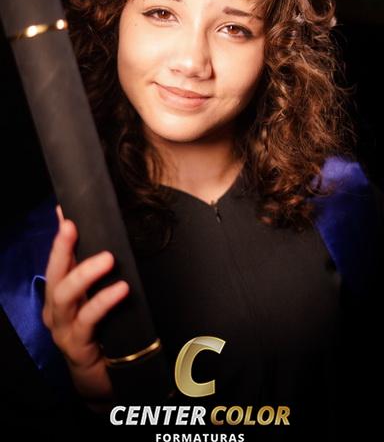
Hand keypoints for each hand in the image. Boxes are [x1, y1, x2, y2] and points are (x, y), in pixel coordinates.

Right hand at [42, 205, 129, 403]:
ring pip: (66, 295)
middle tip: (73, 226)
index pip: (58, 259)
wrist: (107, 378)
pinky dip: (103, 302)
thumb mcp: (100, 299)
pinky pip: (88, 320)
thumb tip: (112, 239)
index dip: (60, 236)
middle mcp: (56, 309)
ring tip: (107, 258)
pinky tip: (121, 290)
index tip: (65, 212)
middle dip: (61, 248)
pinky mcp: (77, 345)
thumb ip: (102, 274)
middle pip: (55, 274)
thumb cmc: (105, 332)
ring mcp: (64, 328)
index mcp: (61, 294)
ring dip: (84, 273)